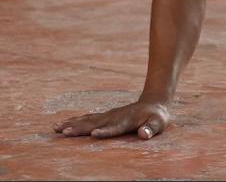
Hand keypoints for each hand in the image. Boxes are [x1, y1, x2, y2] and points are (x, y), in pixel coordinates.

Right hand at [53, 100, 169, 139]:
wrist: (153, 103)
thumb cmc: (156, 117)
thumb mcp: (158, 123)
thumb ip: (151, 128)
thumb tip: (144, 134)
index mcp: (127, 121)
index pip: (114, 127)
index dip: (105, 131)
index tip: (94, 134)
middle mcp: (114, 117)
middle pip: (95, 123)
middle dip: (80, 128)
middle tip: (64, 132)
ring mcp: (108, 115)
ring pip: (87, 120)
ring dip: (72, 124)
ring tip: (56, 128)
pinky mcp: (104, 116)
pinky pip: (87, 118)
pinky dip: (74, 121)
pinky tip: (62, 125)